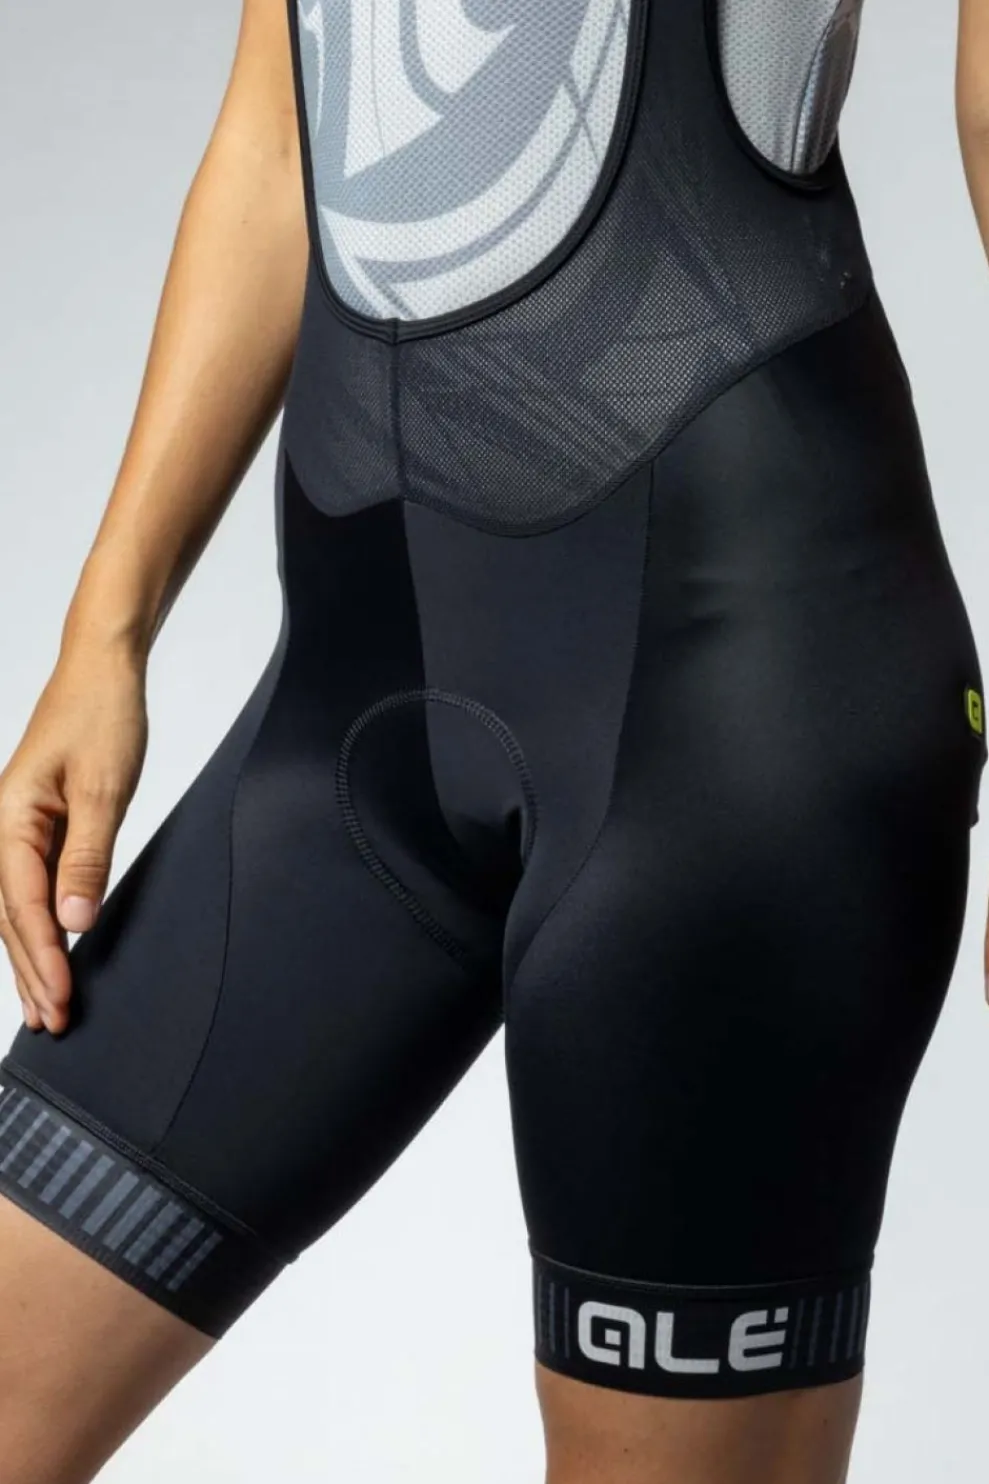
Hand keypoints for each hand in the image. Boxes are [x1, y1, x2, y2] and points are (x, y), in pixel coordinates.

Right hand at [0, 646, 148, 1033]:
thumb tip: (75, 918)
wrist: (101, 672)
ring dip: (29, 957)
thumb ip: (89, 855)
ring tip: (40, 1007)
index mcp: (11, 817)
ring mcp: (16, 827)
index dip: (43, 956)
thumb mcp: (106, 788)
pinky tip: (49, 952)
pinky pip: (30, 886)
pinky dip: (40, 924)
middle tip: (51, 1023)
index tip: (61, 999)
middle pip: (10, 915)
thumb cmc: (102, 717)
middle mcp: (3, 826)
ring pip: (15, 906)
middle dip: (30, 971)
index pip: (24, 903)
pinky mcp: (36, 825)